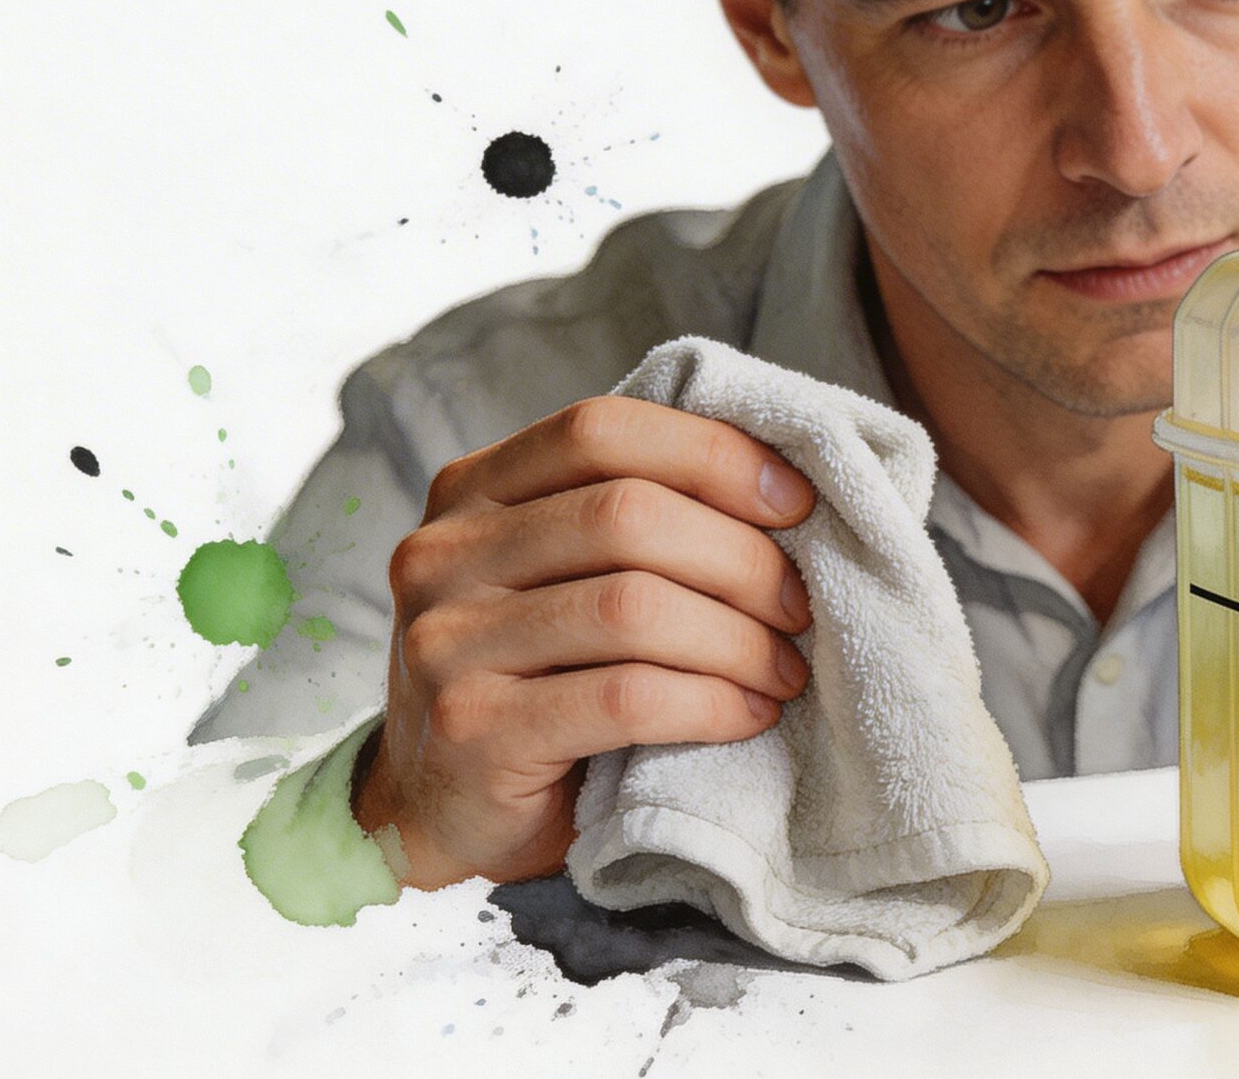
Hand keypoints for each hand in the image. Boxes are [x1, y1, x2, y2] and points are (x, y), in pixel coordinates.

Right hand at [351, 396, 818, 888]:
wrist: (440, 808)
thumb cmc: (535, 678)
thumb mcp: (560, 575)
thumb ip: (628, 519)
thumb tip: (778, 487)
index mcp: (471, 491)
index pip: (601, 431)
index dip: (712, 454)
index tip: (796, 502)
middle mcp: (443, 554)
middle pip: (628, 515)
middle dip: (741, 559)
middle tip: (798, 607)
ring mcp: (446, 642)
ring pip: (634, 607)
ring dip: (738, 639)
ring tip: (784, 669)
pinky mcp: (474, 730)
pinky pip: (627, 697)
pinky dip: (710, 702)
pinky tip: (748, 714)